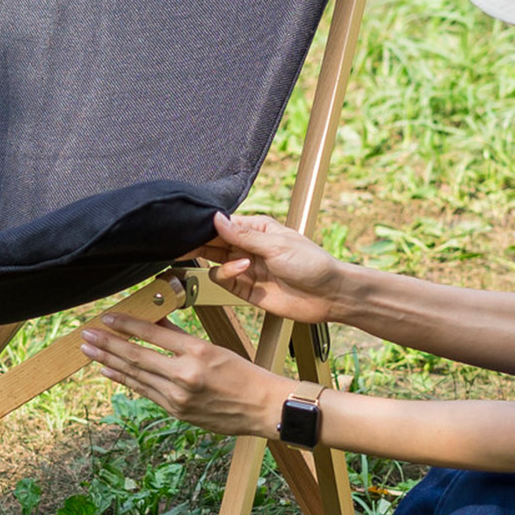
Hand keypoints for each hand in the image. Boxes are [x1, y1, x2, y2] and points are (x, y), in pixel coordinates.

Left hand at [79, 313, 285, 437]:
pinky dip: (126, 380)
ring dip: (109, 362)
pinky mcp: (177, 411)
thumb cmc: (242, 373)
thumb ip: (181, 336)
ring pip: (136, 375)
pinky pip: (145, 392)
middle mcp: (185, 375)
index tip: (107, 318)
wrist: (262, 408)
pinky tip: (110, 371)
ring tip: (90, 351)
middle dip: (108, 345)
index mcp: (198, 352)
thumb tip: (155, 319)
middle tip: (86, 335)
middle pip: (137, 356)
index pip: (153, 334)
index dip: (127, 325)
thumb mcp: (214, 347)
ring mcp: (179, 397)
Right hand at [194, 212, 346, 323]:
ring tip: (236, 263)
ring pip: (215, 259)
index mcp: (258, 229)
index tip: (192, 226)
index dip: (207, 224)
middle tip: (186, 243)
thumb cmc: (311, 264)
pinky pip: (223, 280)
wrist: (329, 296)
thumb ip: (242, 235)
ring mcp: (246, 267)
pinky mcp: (245, 289)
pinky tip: (240, 271)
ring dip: (215, 259)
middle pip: (215, 241)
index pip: (224, 223)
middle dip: (201, 242)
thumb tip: (216, 218)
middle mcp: (249, 247)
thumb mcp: (276, 245)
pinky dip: (225, 275)